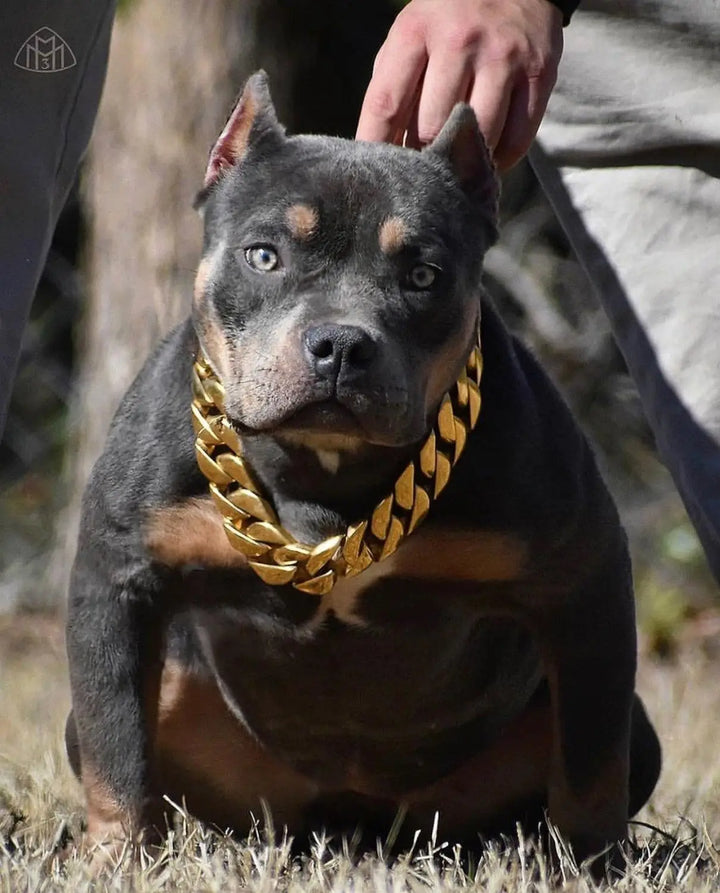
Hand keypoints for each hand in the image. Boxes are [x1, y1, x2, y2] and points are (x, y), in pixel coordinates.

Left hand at [356, 0, 562, 170]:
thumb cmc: (447, 25)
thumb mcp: (411, 39)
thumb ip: (393, 89)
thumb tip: (381, 153)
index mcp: (416, 30)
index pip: (386, 104)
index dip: (377, 147)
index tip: (378, 176)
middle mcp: (460, 40)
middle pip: (432, 128)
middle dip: (424, 157)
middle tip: (425, 167)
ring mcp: (503, 56)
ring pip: (478, 138)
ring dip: (465, 161)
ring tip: (457, 164)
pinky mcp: (539, 73)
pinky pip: (517, 140)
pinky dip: (499, 159)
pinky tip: (488, 155)